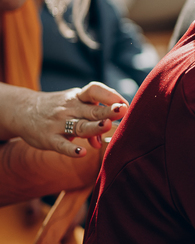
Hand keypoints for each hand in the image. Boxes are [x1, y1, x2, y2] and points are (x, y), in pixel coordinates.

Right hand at [0, 82, 126, 156]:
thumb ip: (92, 121)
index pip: (94, 90)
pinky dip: (70, 149)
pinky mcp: (48, 138)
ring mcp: (58, 123)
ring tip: (107, 126)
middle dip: (107, 111)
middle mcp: (69, 108)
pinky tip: (81, 153)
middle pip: (91, 110)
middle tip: (122, 111)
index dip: (110, 95)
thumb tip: (102, 141)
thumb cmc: (59, 110)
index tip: (124, 104)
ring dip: (93, 127)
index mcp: (78, 97)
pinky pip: (60, 144)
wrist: (22, 111)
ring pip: (79, 126)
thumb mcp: (75, 107)